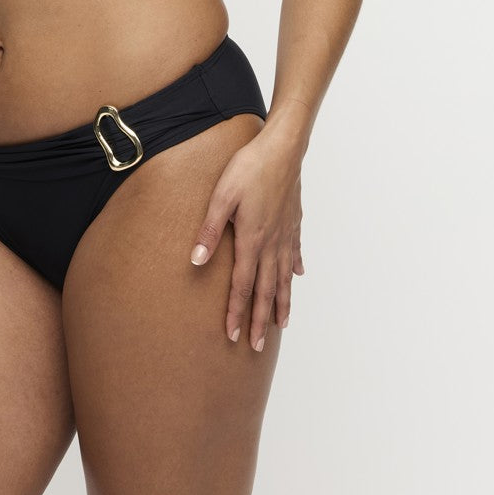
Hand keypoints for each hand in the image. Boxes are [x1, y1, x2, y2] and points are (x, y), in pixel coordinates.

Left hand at [189, 127, 304, 348]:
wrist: (282, 148)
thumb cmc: (249, 167)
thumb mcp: (222, 196)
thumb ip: (209, 230)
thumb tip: (196, 261)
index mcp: (252, 240)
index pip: (242, 286)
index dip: (236, 312)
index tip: (232, 336)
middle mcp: (271, 243)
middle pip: (265, 290)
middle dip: (259, 320)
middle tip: (256, 346)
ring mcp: (286, 234)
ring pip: (284, 277)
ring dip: (282, 303)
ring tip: (281, 325)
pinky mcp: (294, 222)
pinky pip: (295, 253)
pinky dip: (295, 269)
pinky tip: (297, 277)